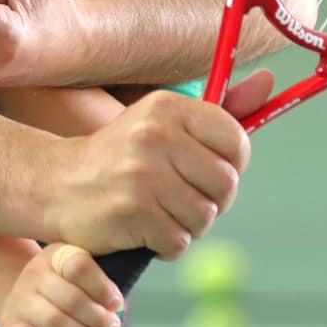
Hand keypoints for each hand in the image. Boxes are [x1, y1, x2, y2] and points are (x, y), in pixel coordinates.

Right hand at [0, 243, 123, 326]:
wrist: (21, 292)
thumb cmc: (61, 283)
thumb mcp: (76, 271)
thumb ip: (96, 283)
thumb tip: (116, 306)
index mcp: (56, 255)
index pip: (79, 266)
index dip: (101, 287)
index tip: (116, 303)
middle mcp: (34, 274)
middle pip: (70, 298)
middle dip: (97, 318)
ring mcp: (19, 300)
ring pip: (53, 321)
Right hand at [42, 74, 271, 257]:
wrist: (56, 185)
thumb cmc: (122, 157)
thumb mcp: (164, 122)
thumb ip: (220, 109)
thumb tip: (270, 81)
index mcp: (169, 108)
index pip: (236, 142)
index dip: (231, 167)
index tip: (209, 173)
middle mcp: (156, 135)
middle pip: (225, 185)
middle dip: (211, 202)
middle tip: (184, 201)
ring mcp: (142, 174)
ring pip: (204, 217)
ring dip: (189, 227)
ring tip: (163, 215)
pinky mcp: (131, 211)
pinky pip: (178, 241)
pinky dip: (168, 245)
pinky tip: (148, 232)